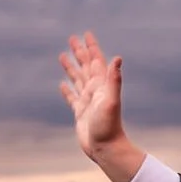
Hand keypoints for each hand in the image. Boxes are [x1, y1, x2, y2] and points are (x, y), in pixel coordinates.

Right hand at [59, 31, 145, 181]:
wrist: (106, 148)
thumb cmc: (109, 126)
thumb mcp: (111, 101)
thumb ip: (114, 80)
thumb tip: (118, 58)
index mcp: (101, 85)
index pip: (95, 61)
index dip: (91, 48)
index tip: (86, 34)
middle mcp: (94, 90)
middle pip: (85, 66)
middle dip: (79, 52)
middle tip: (72, 38)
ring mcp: (87, 101)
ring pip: (77, 79)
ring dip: (71, 67)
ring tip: (63, 55)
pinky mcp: (80, 113)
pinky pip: (72, 97)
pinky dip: (67, 89)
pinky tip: (62, 84)